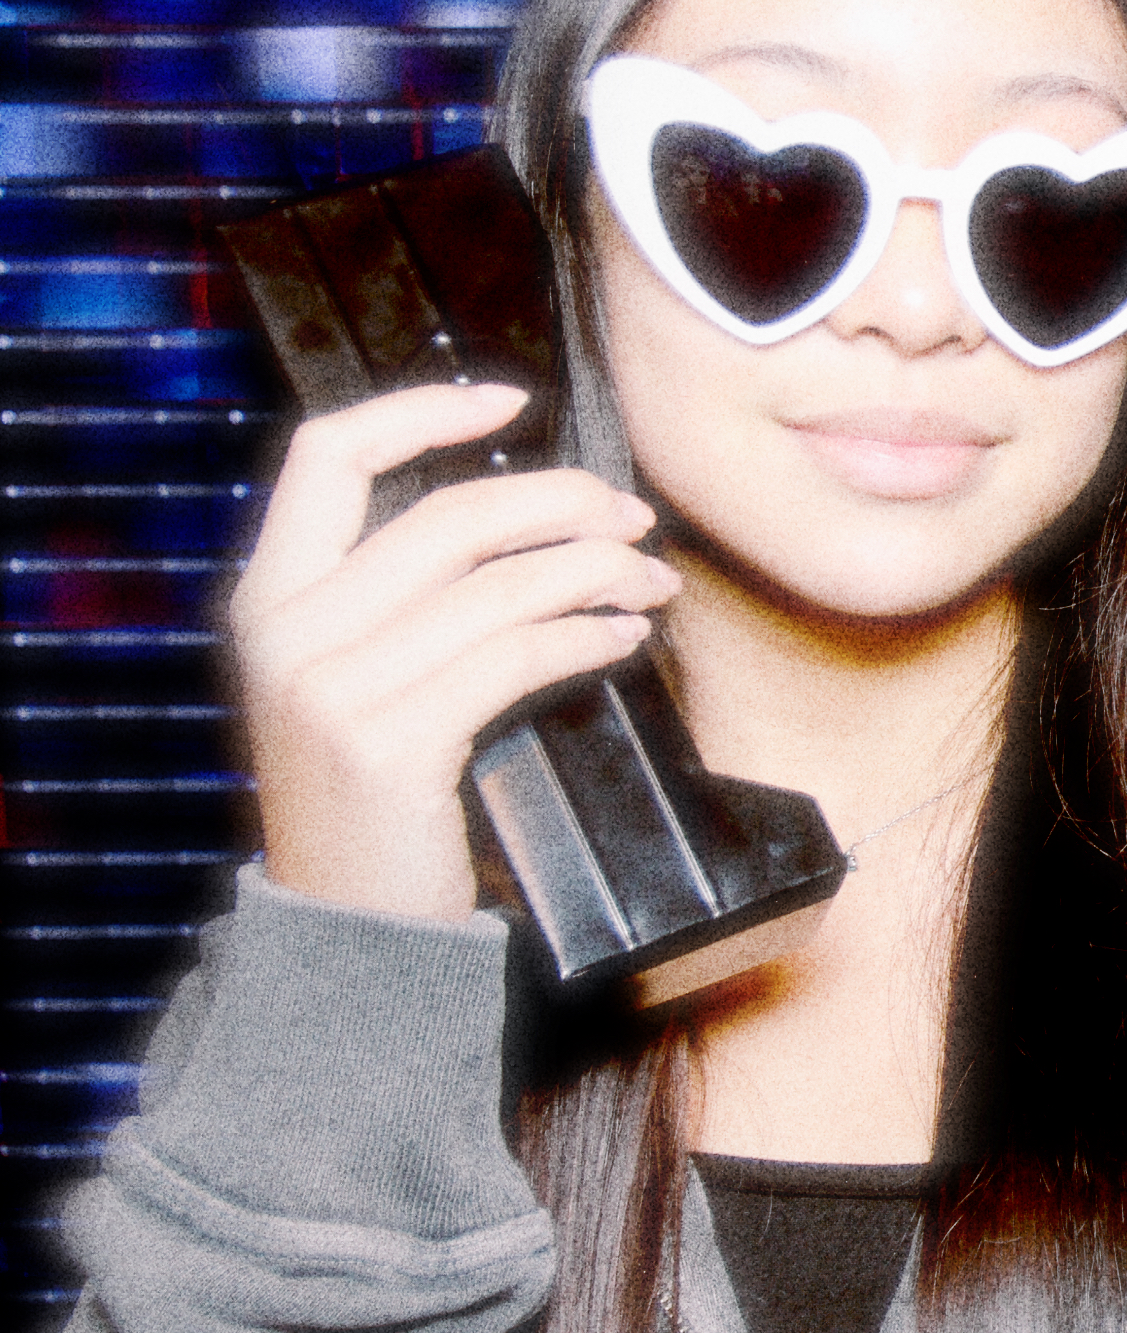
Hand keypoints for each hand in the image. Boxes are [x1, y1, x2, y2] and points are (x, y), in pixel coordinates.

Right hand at [228, 384, 680, 921]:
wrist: (343, 933)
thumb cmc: (374, 798)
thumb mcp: (354, 681)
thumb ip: (399, 598)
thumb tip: (526, 514)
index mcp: (269, 598)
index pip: (325, 454)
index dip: (422, 410)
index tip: (510, 400)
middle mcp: (288, 632)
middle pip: (448, 515)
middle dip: (562, 504)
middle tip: (630, 519)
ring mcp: (334, 689)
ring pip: (499, 585)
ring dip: (598, 572)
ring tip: (651, 580)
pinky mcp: (392, 743)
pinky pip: (518, 655)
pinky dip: (589, 633)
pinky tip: (626, 635)